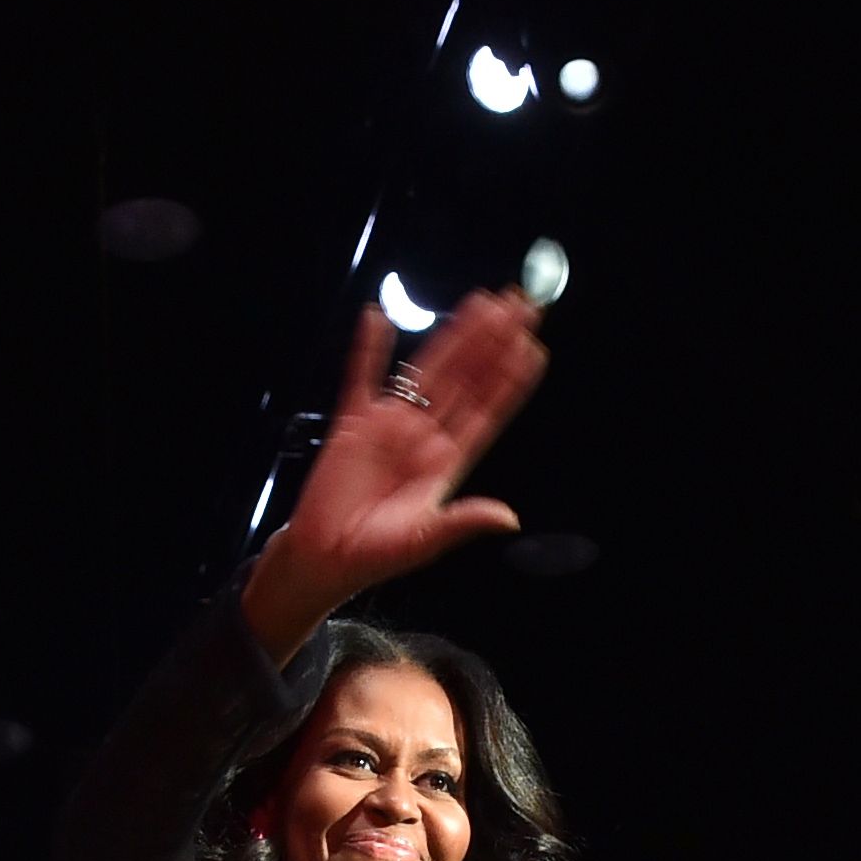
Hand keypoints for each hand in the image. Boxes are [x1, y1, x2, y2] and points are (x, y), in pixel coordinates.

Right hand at [241, 288, 550, 650]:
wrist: (325, 558)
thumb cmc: (376, 554)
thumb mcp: (424, 540)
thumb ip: (464, 522)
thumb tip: (509, 518)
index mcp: (448, 462)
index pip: (488, 412)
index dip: (510, 381)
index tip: (534, 349)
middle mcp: (425, 436)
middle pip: (467, 379)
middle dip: (494, 343)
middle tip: (523, 306)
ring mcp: (390, 424)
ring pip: (429, 369)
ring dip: (456, 336)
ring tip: (484, 303)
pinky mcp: (353, 421)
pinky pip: (361, 376)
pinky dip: (368, 348)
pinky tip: (378, 317)